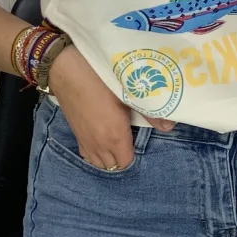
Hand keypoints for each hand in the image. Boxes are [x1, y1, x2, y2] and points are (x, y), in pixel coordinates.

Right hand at [46, 44, 172, 169]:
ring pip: (99, 163)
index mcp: (115, 136)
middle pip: (114, 166)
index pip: (127, 162)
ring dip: (109, 157)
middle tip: (130, 141)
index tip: (138, 140)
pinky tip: (101, 140)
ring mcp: (85, 141)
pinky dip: (96, 154)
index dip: (134, 154)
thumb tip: (170, 126)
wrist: (66, 70)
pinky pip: (87, 156)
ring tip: (116, 143)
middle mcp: (99, 144)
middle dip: (123, 157)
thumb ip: (149, 113)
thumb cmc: (99, 78)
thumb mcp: (127, 92)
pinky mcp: (75, 135)